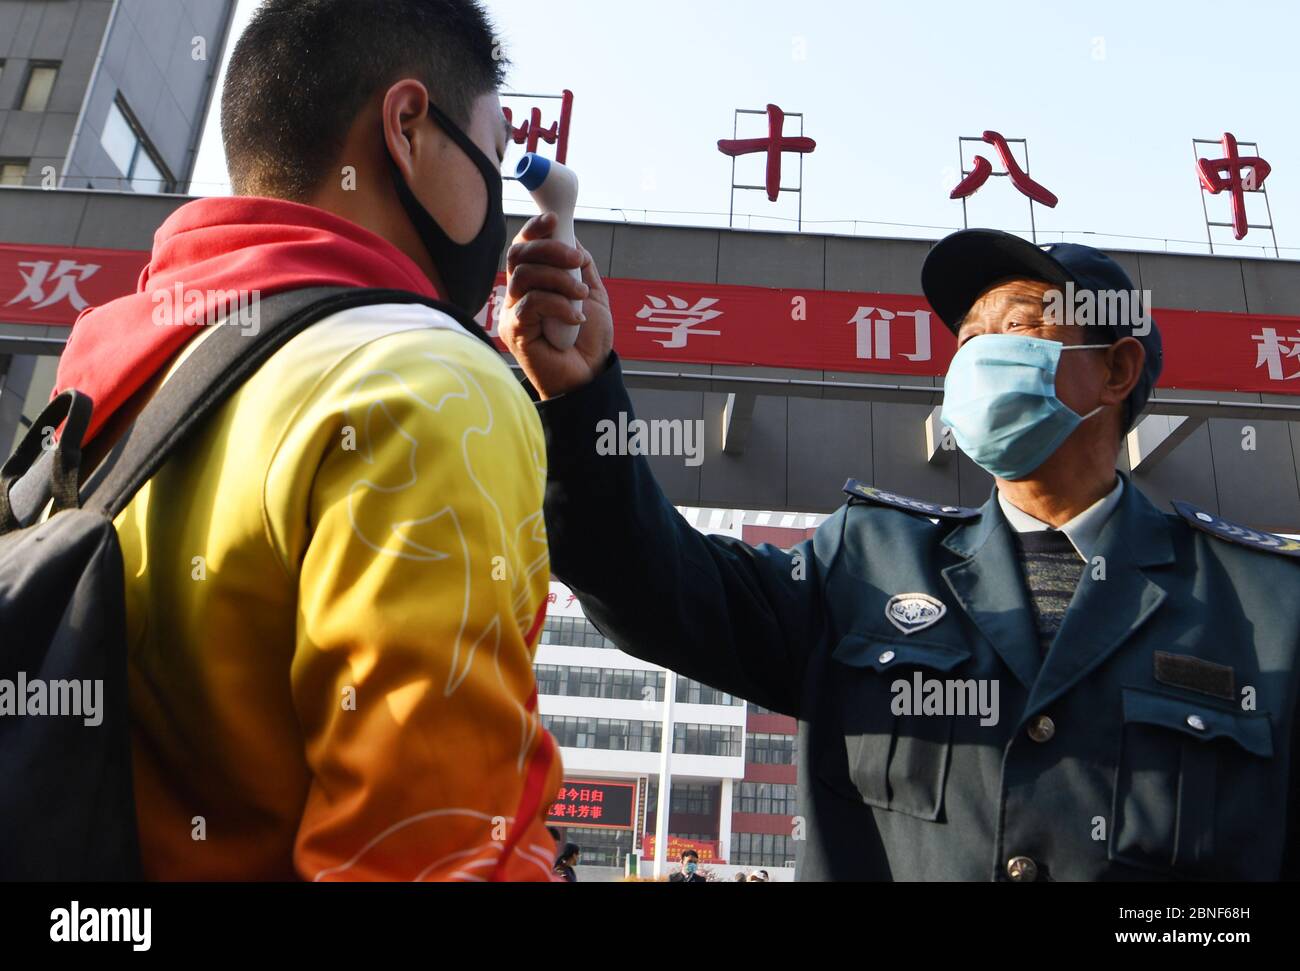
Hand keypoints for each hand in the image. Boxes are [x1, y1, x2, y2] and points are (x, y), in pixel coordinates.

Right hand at [500, 212, 613, 398]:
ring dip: (558, 279)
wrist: (588, 377)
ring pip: (524, 276)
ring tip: (580, 296)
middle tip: (576, 261)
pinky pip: (531, 303)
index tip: (555, 220)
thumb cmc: (587, 341)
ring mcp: (512, 313)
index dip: (534, 230)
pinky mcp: (514, 331)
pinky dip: (558, 305)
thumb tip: (572, 237)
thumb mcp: (591, 295)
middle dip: (549, 249)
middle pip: (518, 255)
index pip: (522, 247)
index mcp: (533, 283)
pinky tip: (576, 318)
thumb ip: (580, 267)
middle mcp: (517, 295)